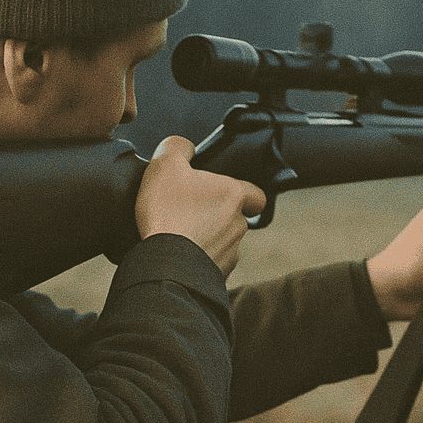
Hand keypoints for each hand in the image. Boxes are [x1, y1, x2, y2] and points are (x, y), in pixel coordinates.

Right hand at [135, 136, 267, 276]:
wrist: (165, 265)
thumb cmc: (168, 212)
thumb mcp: (165, 165)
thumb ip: (177, 147)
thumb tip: (185, 147)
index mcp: (234, 195)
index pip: (257, 195)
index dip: (243, 194)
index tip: (223, 194)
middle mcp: (238, 225)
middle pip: (235, 219)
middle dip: (217, 217)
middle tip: (190, 214)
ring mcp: (230, 253)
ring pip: (224, 243)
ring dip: (207, 239)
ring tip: (180, 237)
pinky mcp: (218, 276)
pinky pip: (212, 264)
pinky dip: (199, 260)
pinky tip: (178, 256)